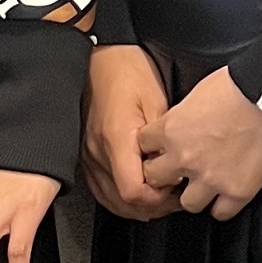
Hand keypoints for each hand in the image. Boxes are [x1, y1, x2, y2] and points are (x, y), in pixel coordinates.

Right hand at [82, 45, 178, 219]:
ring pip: (109, 199)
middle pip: (122, 202)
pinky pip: (100, 187)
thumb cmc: (128, 70)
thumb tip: (173, 168)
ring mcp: (88, 154)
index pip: (133, 191)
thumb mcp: (156, 101)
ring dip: (135, 205)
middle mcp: (98, 151)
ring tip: (158, 197)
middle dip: (151, 207)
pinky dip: (118, 197)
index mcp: (117, 139)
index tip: (175, 191)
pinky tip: (135, 193)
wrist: (101, 55)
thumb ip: (163, 140)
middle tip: (173, 198)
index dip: (157, 200)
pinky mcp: (86, 152)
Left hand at [139, 64, 261, 220]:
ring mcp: (211, 178)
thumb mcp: (194, 95)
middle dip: (165, 174)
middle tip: (177, 169)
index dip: (152, 147)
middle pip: (155, 179)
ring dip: (194, 194)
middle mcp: (185, 158)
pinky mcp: (237, 191)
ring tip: (203, 184)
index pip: (142, 146)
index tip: (160, 148)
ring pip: (186, 203)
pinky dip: (222, 205)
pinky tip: (226, 193)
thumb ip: (179, 119)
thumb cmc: (238, 86)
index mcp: (170, 130)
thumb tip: (178, 129)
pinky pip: (220, 213)